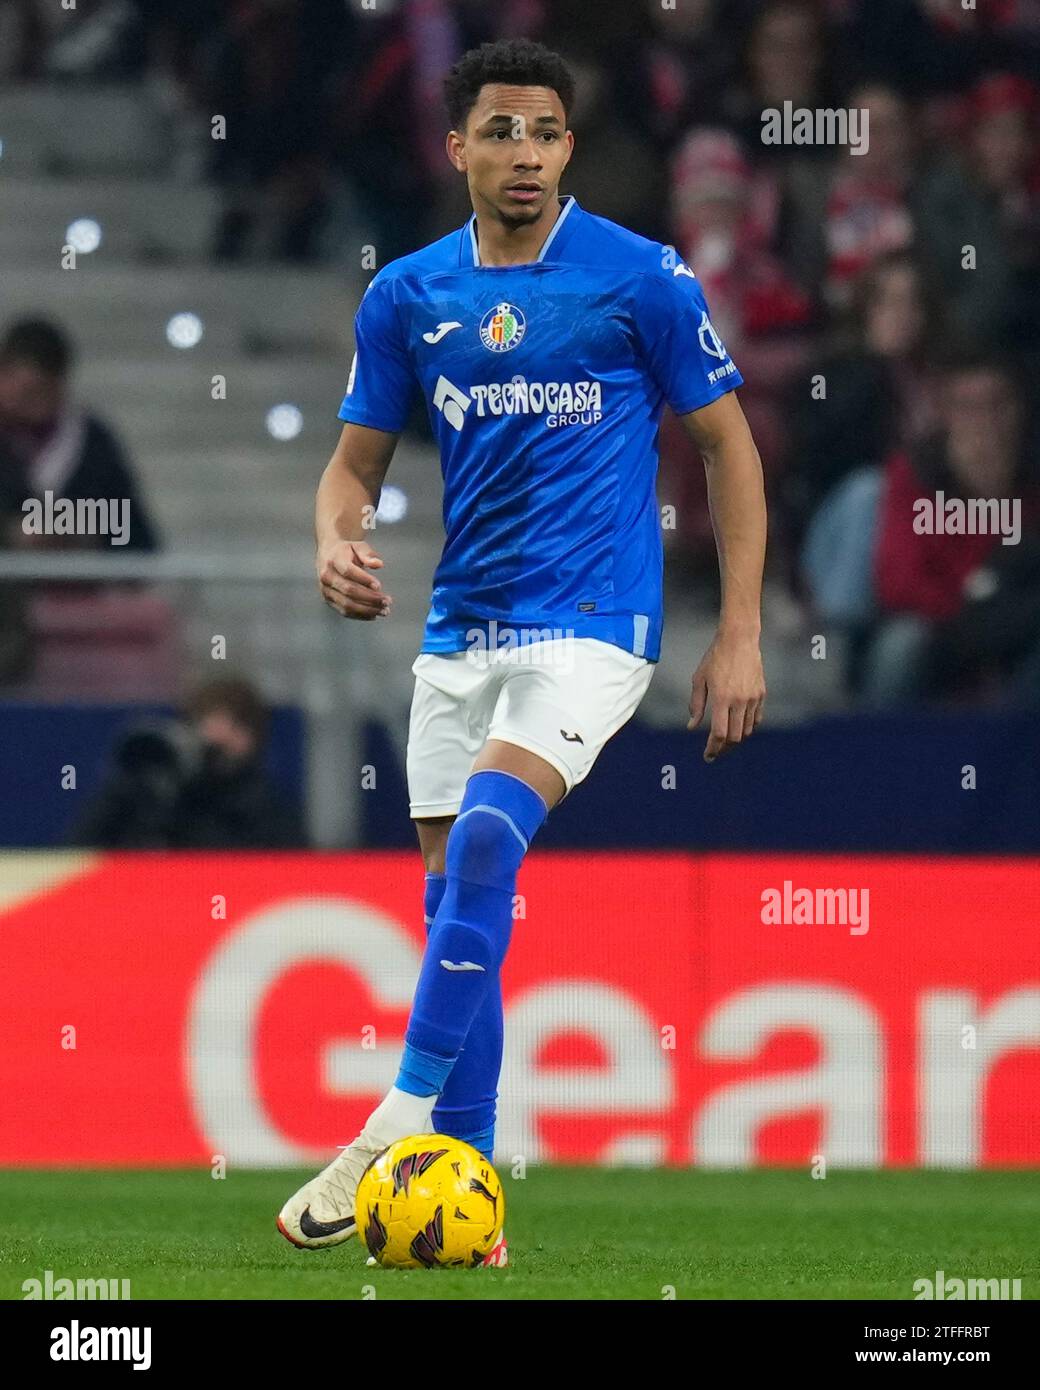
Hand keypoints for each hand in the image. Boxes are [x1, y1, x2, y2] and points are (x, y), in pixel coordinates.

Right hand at [317, 539, 391, 619]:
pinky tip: (374, 614)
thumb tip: (378, 564)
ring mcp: (326, 590)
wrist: (329, 555)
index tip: (379, 586)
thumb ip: (368, 554)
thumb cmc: (347, 551)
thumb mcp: (358, 546)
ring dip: (367, 610)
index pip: (348, 571)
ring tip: (384, 611)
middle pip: (349, 590)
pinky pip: (344, 612)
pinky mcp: (328, 600)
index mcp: (334, 560)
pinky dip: (361, 615)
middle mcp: (327, 576)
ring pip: (347, 604)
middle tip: (387, 601)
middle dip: (370, 598)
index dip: (364, 580)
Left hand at [687, 630, 765, 761]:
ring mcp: (752, 698)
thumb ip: (696, 705)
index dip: (713, 749)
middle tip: (715, 752)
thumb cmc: (715, 657)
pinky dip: (748, 727)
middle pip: (734, 737)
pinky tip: (739, 727)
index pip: (719, 734)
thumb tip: (692, 726)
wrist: (739, 639)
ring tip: (725, 741)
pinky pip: (756, 718)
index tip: (708, 756)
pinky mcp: (761, 694)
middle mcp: (739, 701)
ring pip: (747, 730)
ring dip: (736, 739)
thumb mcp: (699, 679)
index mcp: (721, 699)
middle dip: (724, 748)